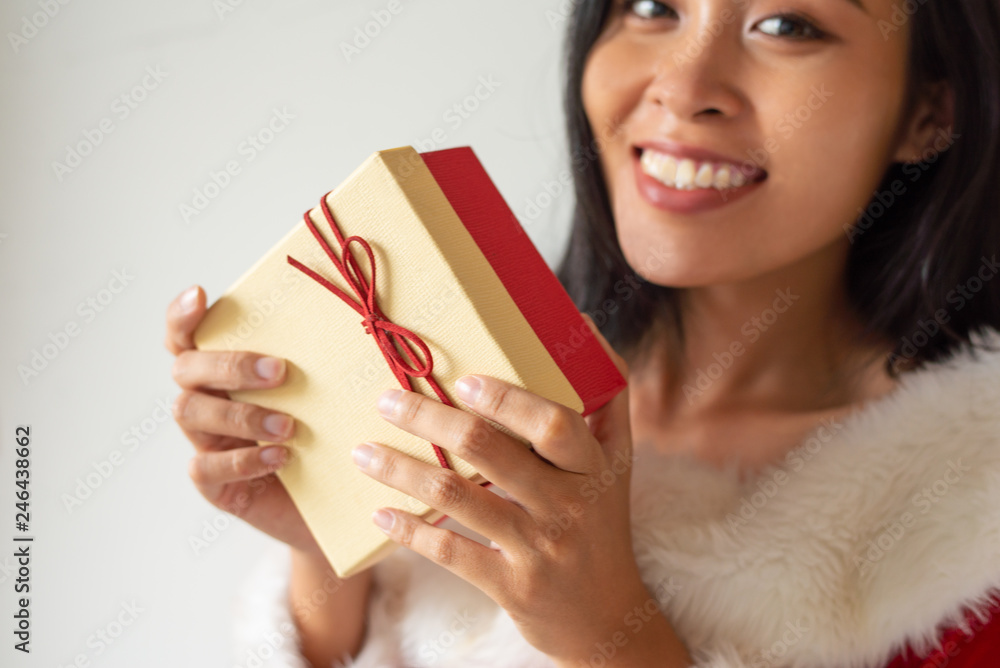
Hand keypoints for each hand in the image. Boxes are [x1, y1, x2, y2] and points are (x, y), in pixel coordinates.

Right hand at [165, 284, 320, 557]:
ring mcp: (206, 444)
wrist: (336, 507)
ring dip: (240, 413)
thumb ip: (321, 365)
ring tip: (289, 425)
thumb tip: (358, 319)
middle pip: (186, 369)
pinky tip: (280, 457)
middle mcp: (207, 402)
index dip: (183, 316)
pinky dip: (243, 460)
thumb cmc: (328, 441)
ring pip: (191, 412)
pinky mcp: (215, 486)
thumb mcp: (325, 398)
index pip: (187, 338)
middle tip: (279, 371)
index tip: (200, 294)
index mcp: (226, 374)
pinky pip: (206, 467)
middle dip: (229, 365)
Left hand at [350, 315, 666, 662]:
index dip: (505, 400)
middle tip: (386, 401)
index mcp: (592, 466)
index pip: (552, 423)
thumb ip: (606, 398)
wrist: (607, 616)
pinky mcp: (512, 587)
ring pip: (459, 499)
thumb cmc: (601, 523)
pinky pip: (451, 552)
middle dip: (429, 420)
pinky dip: (410, 530)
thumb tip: (584, 325)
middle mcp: (568, 504)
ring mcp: (539, 548)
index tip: (459, 381)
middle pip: (490, 452)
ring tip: (362, 452)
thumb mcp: (617, 463)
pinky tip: (379, 512)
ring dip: (402, 471)